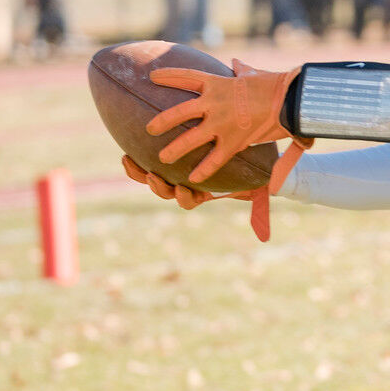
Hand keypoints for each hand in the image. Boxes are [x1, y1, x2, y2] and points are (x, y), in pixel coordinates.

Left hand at [121, 154, 279, 241]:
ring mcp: (174, 174)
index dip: (182, 197)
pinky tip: (126, 155)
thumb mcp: (253, 189)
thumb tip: (264, 234)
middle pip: (167, 192)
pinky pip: (147, 166)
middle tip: (156, 176)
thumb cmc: (247, 172)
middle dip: (159, 186)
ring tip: (135, 163)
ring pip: (154, 180)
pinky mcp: (166, 162)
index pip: (188, 201)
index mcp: (201, 193)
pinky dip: (135, 166)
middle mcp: (185, 186)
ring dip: (143, 176)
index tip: (182, 188)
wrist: (241, 156)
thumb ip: (257, 207)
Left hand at [147, 59, 298, 183]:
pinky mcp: (234, 141)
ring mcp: (222, 124)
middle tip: (150, 128)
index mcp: (218, 84)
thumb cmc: (275, 83)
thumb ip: (242, 70)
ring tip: (162, 158)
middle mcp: (214, 104)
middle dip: (162, 122)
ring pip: (190, 139)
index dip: (168, 76)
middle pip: (179, 113)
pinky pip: (214, 159)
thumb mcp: (254, 73)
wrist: (290, 99)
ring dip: (175, 149)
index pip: (186, 78)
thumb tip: (237, 63)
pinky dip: (204, 170)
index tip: (152, 77)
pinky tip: (193, 179)